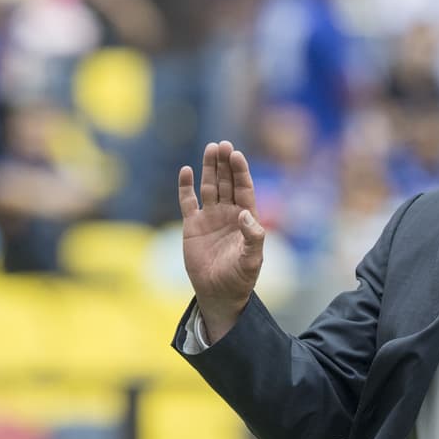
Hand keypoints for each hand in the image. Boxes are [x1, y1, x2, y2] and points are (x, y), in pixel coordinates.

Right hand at [179, 141, 265, 341]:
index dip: (240, 171)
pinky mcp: (192, 225)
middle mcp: (228, 213)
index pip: (244, 188)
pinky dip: (186, 186)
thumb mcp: (252, 259)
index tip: (236, 155)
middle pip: (227, 182)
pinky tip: (185, 170)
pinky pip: (188, 201)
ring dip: (209, 168)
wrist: (218, 294)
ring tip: (210, 149)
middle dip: (225, 163)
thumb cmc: (240, 278)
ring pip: (209, 186)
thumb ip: (253, 236)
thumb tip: (245, 214)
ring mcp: (209, 217)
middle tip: (222, 145)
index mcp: (245, 218)